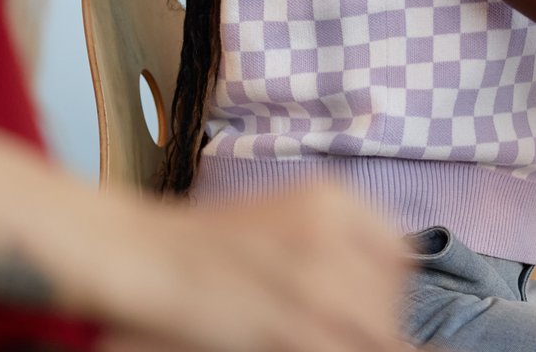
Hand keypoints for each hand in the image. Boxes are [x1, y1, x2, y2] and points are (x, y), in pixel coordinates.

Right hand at [93, 185, 409, 351]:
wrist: (138, 251)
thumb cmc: (202, 242)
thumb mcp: (281, 220)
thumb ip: (332, 246)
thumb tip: (372, 290)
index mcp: (331, 199)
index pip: (398, 253)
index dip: (391, 291)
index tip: (374, 312)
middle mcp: (330, 229)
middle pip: (387, 297)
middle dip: (376, 325)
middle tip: (341, 334)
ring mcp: (309, 273)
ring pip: (370, 329)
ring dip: (356, 340)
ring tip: (317, 337)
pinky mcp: (285, 317)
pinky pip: (336, 348)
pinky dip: (333, 351)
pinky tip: (305, 345)